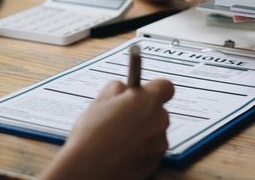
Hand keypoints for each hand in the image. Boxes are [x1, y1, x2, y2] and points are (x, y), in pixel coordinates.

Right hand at [41, 79, 174, 179]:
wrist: (89, 168)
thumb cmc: (92, 135)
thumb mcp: (100, 101)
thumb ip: (117, 88)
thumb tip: (122, 89)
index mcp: (147, 101)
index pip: (166, 86)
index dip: (153, 89)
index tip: (141, 93)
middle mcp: (159, 120)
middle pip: (158, 110)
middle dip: (144, 112)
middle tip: (122, 117)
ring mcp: (159, 143)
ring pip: (155, 131)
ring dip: (143, 131)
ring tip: (118, 137)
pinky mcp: (155, 161)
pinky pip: (152, 149)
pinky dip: (141, 149)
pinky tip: (122, 150)